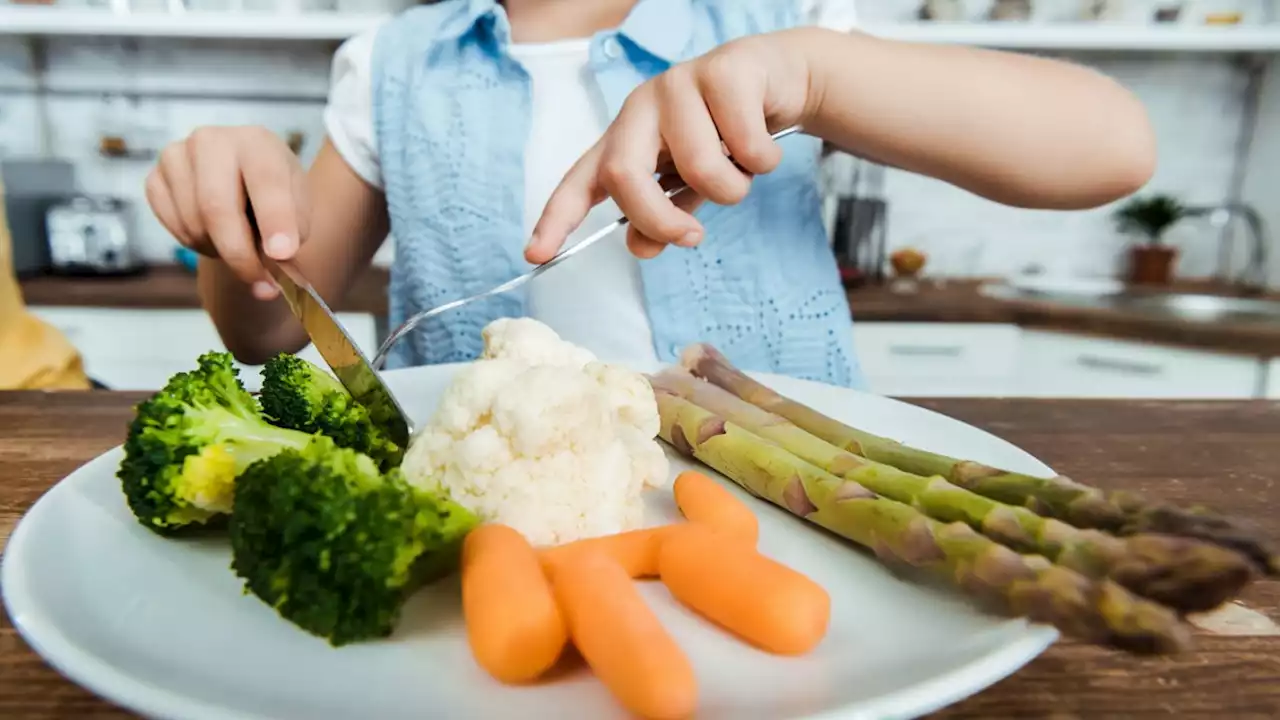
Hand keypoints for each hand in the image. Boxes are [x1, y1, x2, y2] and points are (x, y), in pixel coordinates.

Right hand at [145, 126, 308, 300]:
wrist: (244, 182)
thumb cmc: (274, 196)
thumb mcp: (298, 211)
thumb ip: (291, 239)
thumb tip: (273, 275)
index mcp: (257, 142)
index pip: (265, 180)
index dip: (275, 219)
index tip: (283, 254)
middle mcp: (212, 141)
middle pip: (216, 206)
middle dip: (239, 253)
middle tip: (260, 283)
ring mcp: (176, 156)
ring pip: (193, 222)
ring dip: (219, 250)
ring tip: (239, 246)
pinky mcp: (154, 178)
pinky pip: (172, 226)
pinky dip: (195, 243)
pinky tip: (213, 235)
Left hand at [526, 29, 815, 262]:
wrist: (779, 80)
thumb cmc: (726, 137)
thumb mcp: (688, 187)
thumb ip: (663, 217)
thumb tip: (644, 247)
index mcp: (624, 138)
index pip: (580, 182)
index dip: (555, 219)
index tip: (536, 254)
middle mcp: (641, 107)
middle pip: (623, 175)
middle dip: (658, 218)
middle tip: (692, 236)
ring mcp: (678, 84)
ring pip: (700, 167)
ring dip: (733, 187)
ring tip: (742, 168)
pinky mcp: (722, 71)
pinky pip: (745, 146)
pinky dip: (762, 161)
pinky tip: (763, 141)